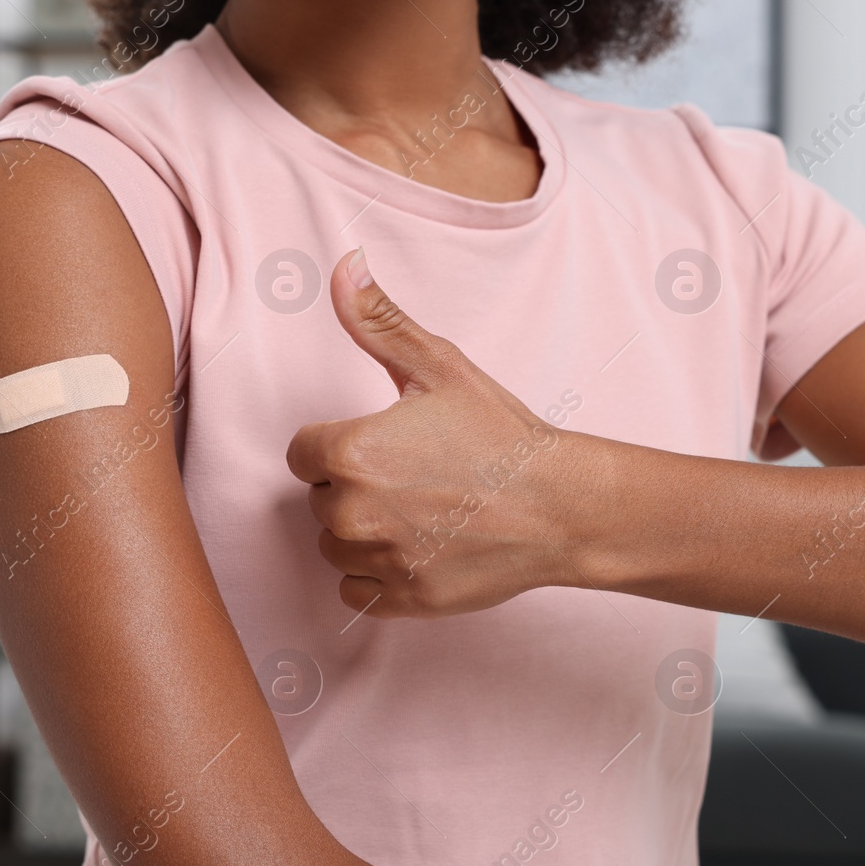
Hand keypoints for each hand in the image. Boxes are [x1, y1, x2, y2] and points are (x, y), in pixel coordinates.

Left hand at [287, 249, 589, 617]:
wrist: (561, 505)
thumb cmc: (501, 433)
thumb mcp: (440, 366)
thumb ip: (378, 320)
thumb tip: (342, 265)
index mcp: (352, 451)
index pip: (302, 453)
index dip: (339, 444)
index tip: (385, 444)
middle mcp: (354, 512)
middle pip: (320, 500)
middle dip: (354, 487)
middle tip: (414, 476)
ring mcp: (379, 561)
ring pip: (334, 548)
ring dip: (362, 534)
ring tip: (418, 512)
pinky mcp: (404, 600)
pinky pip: (355, 592)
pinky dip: (377, 577)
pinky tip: (416, 549)